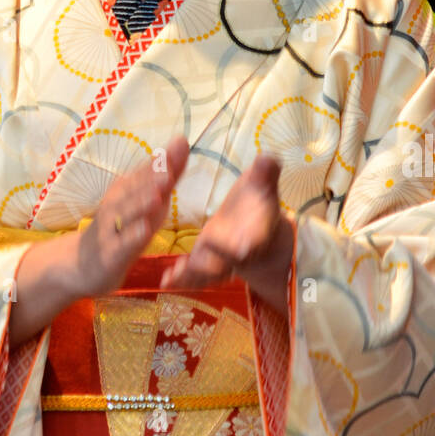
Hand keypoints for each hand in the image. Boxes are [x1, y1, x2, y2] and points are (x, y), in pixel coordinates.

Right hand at [75, 134, 189, 298]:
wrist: (85, 263)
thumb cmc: (123, 227)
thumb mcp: (146, 199)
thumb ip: (166, 173)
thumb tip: (182, 140)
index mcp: (127, 189)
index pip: (148, 171)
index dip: (165, 159)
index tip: (181, 142)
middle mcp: (117, 204)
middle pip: (135, 189)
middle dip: (152, 177)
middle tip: (169, 165)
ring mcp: (112, 228)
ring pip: (126, 214)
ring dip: (140, 203)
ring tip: (157, 195)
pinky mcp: (110, 253)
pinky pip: (122, 244)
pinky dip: (133, 236)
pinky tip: (145, 229)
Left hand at [158, 153, 293, 315]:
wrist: (256, 226)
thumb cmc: (259, 200)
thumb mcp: (263, 184)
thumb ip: (265, 173)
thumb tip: (269, 155)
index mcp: (256, 233)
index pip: (252, 241)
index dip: (246, 245)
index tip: (240, 248)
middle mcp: (238, 252)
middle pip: (228, 263)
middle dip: (211, 266)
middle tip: (193, 264)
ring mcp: (220, 260)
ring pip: (208, 274)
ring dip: (191, 277)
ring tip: (172, 276)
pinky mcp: (204, 262)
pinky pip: (194, 275)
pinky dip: (182, 279)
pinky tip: (165, 280)